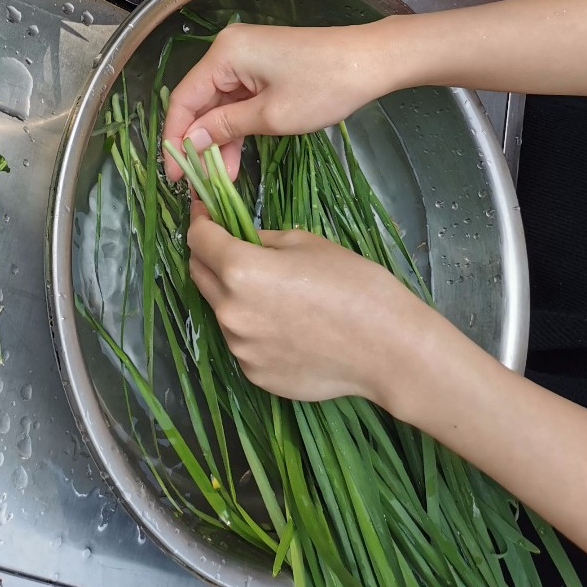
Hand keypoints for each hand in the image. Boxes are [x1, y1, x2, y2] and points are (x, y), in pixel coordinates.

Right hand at [163, 21, 393, 180]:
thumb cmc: (323, 87)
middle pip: (200, 101)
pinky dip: (236, 126)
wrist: (371, 62)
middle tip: (197, 183)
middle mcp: (229, 49)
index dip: (175, 138)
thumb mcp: (271, 116)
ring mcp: (247, 57)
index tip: (174, 174)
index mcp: (224, 54)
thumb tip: (190, 143)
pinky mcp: (264, 66)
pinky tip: (235, 158)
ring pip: (220, 103)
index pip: (184, 99)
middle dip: (198, 142)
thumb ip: (225, 128)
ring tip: (220, 178)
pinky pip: (239, 99)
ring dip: (218, 139)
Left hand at [186, 209, 440, 407]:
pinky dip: (253, 328)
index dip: (199, 221)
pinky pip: (243, 342)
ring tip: (273, 293)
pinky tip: (287, 326)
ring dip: (232, 295)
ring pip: (221, 311)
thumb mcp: (306, 244)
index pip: (198, 240)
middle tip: (229, 245)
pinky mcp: (255, 375)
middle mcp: (230, 312)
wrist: (388, 348)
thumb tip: (241, 240)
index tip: (204, 212)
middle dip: (208, 256)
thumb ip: (261, 240)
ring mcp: (241, 349)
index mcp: (240, 271)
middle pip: (199, 275)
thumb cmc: (353, 284)